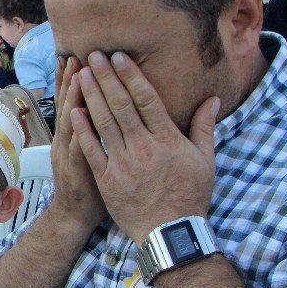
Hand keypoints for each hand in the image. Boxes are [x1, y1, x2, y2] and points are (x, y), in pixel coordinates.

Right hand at [46, 56, 106, 235]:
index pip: (72, 102)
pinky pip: (78, 146)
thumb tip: (102, 108)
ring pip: (71, 120)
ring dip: (73, 96)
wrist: (74, 217)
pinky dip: (78, 129)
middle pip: (68, 104)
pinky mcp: (78, 170)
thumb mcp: (89, 153)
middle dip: (71, 78)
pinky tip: (79, 112)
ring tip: (78, 71)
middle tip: (77, 52)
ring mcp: (69, 155)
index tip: (75, 54)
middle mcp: (66, 141)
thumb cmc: (88, 185)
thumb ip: (94, 131)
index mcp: (71, 136)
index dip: (72, 79)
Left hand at [70, 51, 218, 243]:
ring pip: (104, 122)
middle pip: (121, 105)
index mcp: (167, 139)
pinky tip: (73, 110)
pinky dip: (82, 129)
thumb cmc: (189, 196)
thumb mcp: (205, 161)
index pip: (146, 99)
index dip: (131, 76)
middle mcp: (144, 147)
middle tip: (93, 56)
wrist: (170, 232)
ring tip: (81, 74)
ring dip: (91, 96)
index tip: (119, 57)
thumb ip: (205, 127)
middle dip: (106, 78)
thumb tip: (213, 99)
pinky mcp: (107, 179)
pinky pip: (91, 150)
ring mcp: (123, 163)